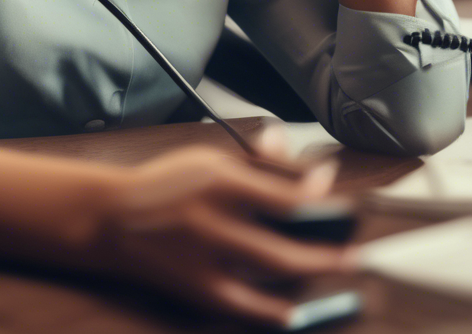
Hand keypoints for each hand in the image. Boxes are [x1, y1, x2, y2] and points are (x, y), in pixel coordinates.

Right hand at [91, 141, 353, 326]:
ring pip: (275, 266)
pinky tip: (296, 312)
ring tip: (344, 270)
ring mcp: (207, 255)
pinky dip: (273, 311)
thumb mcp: (210, 158)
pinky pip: (244, 304)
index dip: (322, 196)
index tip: (340, 197)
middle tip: (359, 249)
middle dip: (331, 244)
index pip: (286, 191)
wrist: (111, 217)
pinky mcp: (196, 286)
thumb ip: (259, 162)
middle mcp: (216, 215)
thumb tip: (307, 163)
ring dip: (316, 268)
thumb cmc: (166, 183)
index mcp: (220, 176)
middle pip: (289, 232)